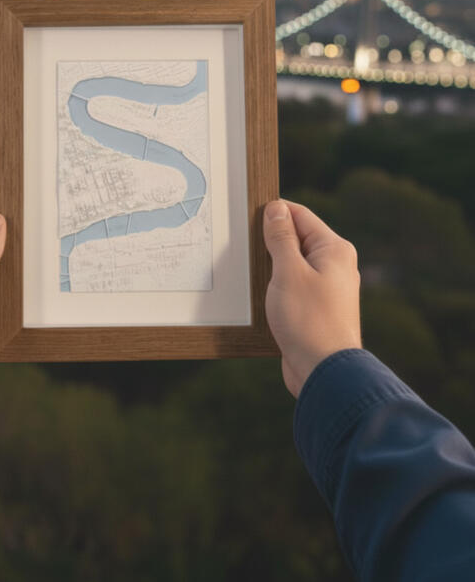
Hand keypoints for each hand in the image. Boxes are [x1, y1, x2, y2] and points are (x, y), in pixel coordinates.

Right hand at [263, 200, 360, 397]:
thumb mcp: (288, 272)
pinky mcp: (317, 307)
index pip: (300, 215)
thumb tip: (276, 210)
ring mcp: (327, 287)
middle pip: (297, 238)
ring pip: (292, 264)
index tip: (247, 215)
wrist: (324, 371)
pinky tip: (262, 295)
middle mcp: (335, 265)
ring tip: (253, 274)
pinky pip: (293, 285)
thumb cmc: (309, 320)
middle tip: (245, 247)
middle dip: (270, 242)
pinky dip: (277, 285)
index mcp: (334, 249)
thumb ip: (281, 238)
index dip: (273, 212)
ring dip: (271, 266)